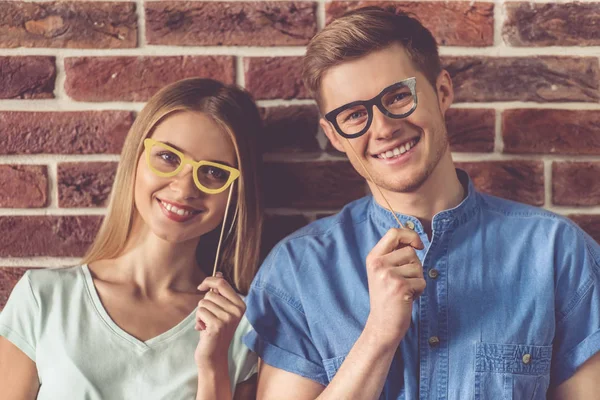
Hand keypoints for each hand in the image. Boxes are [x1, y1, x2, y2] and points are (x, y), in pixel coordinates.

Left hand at [194, 273, 245, 366]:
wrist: (214, 354)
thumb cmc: (215, 330)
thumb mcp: (220, 309)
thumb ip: (220, 292)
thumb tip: (218, 272)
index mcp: (240, 304)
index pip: (222, 282)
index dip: (209, 281)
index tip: (201, 286)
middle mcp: (237, 310)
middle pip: (210, 293)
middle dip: (205, 303)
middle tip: (209, 317)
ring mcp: (228, 318)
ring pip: (203, 302)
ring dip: (201, 313)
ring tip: (207, 324)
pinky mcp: (218, 325)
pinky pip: (200, 311)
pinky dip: (198, 320)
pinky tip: (204, 329)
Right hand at [364, 228, 425, 346]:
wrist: (382, 324)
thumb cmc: (386, 297)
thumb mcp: (382, 271)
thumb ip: (393, 255)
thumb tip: (415, 239)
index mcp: (373, 257)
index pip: (393, 232)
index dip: (410, 235)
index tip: (418, 245)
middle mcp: (378, 264)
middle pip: (410, 251)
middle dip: (414, 265)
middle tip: (404, 280)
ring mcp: (388, 275)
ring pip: (418, 266)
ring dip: (417, 279)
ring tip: (404, 290)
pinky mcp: (400, 286)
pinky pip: (421, 281)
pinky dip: (419, 291)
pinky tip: (406, 298)